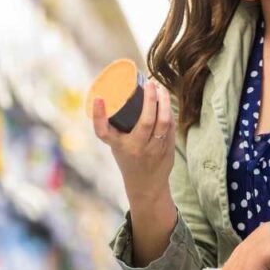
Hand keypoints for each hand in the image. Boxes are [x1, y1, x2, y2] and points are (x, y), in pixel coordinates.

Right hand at [92, 80, 174, 201]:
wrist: (147, 186)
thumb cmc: (128, 158)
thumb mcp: (116, 144)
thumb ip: (115, 125)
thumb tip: (115, 93)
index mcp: (119, 146)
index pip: (103, 132)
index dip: (99, 114)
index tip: (99, 97)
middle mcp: (136, 148)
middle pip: (146, 121)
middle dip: (150, 98)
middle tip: (150, 83)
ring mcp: (155, 149)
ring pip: (164, 122)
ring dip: (164, 102)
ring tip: (161, 88)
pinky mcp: (168, 149)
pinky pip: (170, 126)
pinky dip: (169, 111)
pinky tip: (166, 101)